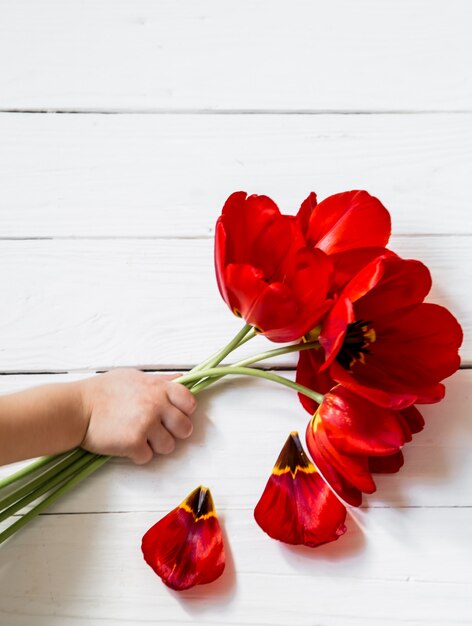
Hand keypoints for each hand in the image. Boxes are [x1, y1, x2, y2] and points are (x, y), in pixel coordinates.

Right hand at [79, 369, 195, 463]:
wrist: (77, 408)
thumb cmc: (102, 391)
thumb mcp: (134, 376)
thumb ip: (159, 380)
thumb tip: (180, 379)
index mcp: (158, 388)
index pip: (189, 402)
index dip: (185, 411)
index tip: (175, 414)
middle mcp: (156, 406)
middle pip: (185, 428)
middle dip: (174, 432)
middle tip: (158, 431)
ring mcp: (146, 425)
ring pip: (168, 446)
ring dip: (156, 446)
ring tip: (139, 437)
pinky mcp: (134, 443)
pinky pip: (148, 457)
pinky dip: (138, 455)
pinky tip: (126, 444)